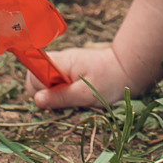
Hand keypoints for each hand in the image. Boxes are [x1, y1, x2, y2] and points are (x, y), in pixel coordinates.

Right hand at [29, 44, 147, 110]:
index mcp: (60, 62)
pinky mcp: (70, 71)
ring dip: (58, 96)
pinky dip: (65, 93)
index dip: (40, 89)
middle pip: (37, 80)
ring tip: (77, 98)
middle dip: (48, 95)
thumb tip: (36, 100)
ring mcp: (64, 65)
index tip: (56, 98)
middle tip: (69, 101)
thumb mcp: (85, 94)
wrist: (129, 68)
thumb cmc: (110, 80)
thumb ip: (60, 97)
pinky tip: (80, 96)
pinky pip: (58, 84)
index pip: (33, 75)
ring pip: (47, 84)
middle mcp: (59, 61)